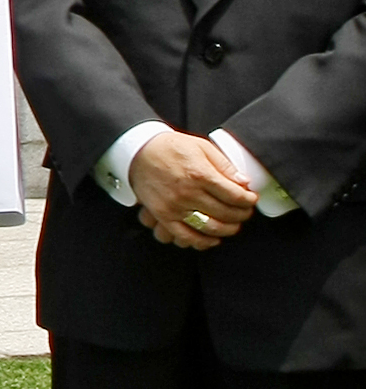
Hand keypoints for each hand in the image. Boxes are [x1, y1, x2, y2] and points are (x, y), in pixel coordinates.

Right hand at [129, 133, 255, 249]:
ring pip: (210, 228)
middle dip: (241, 215)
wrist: (137, 150)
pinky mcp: (163, 215)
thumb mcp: (201, 146)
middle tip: (244, 212)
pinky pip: (185, 236)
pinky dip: (201, 242)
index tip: (251, 199)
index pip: (235, 196)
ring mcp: (174, 206)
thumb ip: (224, 165)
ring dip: (227, 230)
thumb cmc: (170, 147)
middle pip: (226, 213)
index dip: (248, 200)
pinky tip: (212, 239)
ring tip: (232, 224)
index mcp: (200, 174)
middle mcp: (188, 192)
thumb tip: (244, 182)